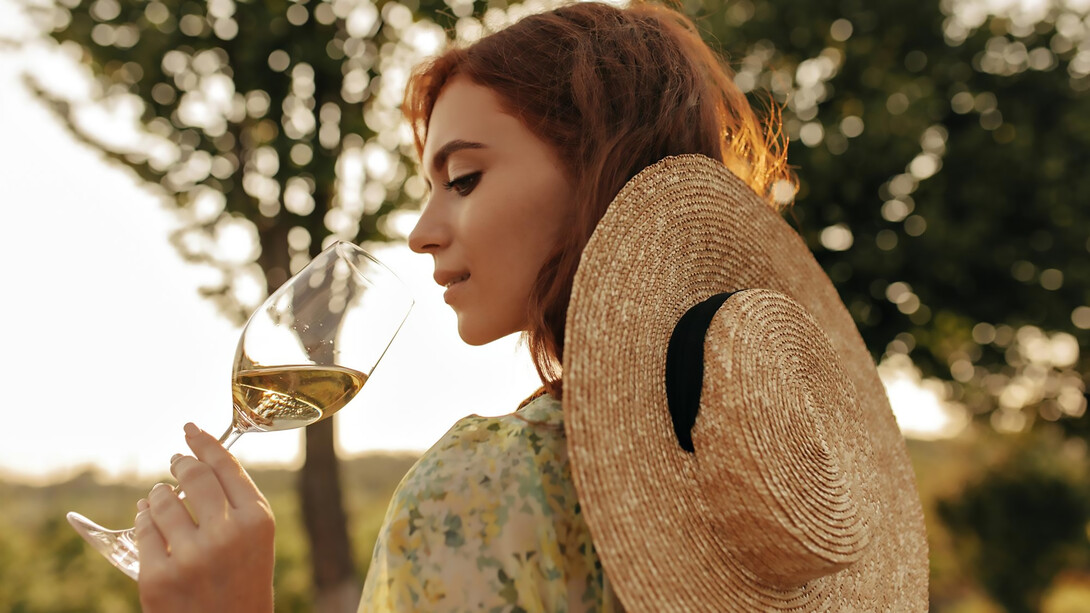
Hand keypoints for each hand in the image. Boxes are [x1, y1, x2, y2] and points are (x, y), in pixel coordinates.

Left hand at [134, 423, 274, 612]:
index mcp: (257, 520)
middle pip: (194, 475)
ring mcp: (191, 556)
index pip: (226, 466)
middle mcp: (227, 534)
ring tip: (160, 498)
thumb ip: (236, 503)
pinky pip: (144, 530)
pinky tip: (148, 518)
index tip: (191, 430)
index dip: (205, 443)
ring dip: (158, 495)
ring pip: (162, 500)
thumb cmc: (242, 582)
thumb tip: (199, 460)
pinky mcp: (159, 577)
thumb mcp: (255, 540)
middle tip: (175, 461)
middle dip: (180, 463)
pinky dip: (143, 519)